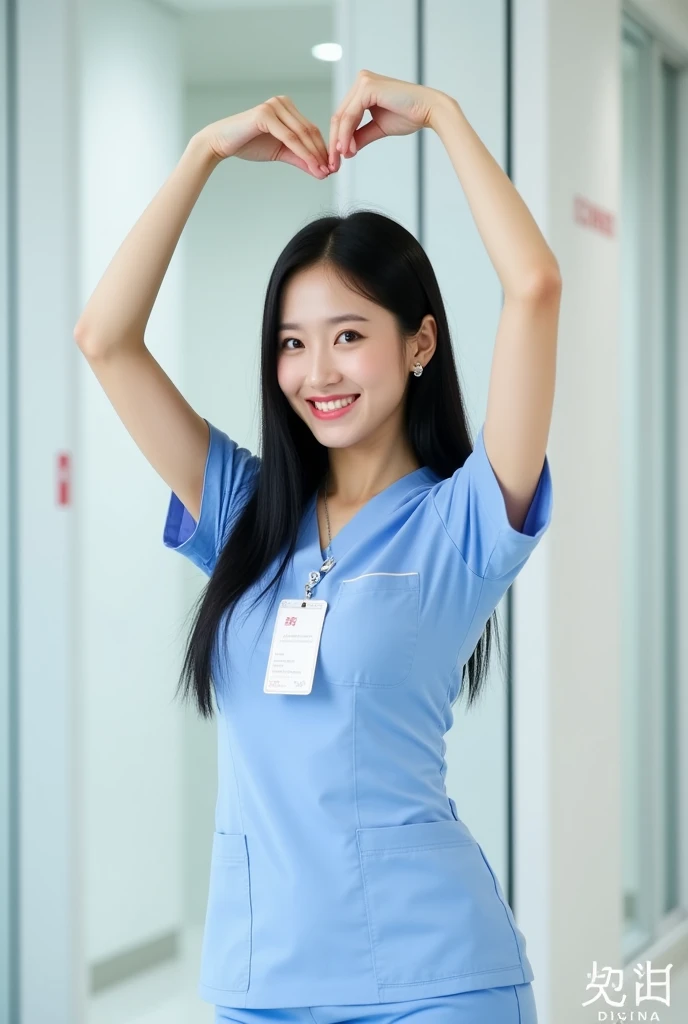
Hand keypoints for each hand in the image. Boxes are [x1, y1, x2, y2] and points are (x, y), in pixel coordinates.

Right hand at [199, 97, 331, 178]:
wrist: (221, 143)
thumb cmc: (248, 144)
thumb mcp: (280, 152)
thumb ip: (300, 159)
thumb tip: (322, 171)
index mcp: (287, 108)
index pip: (311, 130)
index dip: (323, 149)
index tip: (332, 168)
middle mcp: (282, 103)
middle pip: (309, 131)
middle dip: (322, 153)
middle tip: (331, 172)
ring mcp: (274, 106)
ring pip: (302, 134)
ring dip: (315, 155)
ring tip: (323, 172)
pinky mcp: (266, 114)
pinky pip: (290, 137)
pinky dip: (303, 153)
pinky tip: (312, 166)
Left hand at [328, 69, 447, 170]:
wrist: (428, 110)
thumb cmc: (409, 115)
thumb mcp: (378, 128)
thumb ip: (360, 136)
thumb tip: (345, 150)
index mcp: (363, 89)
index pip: (344, 115)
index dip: (338, 138)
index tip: (338, 159)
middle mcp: (361, 81)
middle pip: (339, 115)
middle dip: (335, 141)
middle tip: (334, 163)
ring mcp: (363, 82)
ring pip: (342, 116)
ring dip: (340, 140)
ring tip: (343, 158)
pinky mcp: (367, 87)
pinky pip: (350, 115)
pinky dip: (346, 134)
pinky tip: (349, 149)